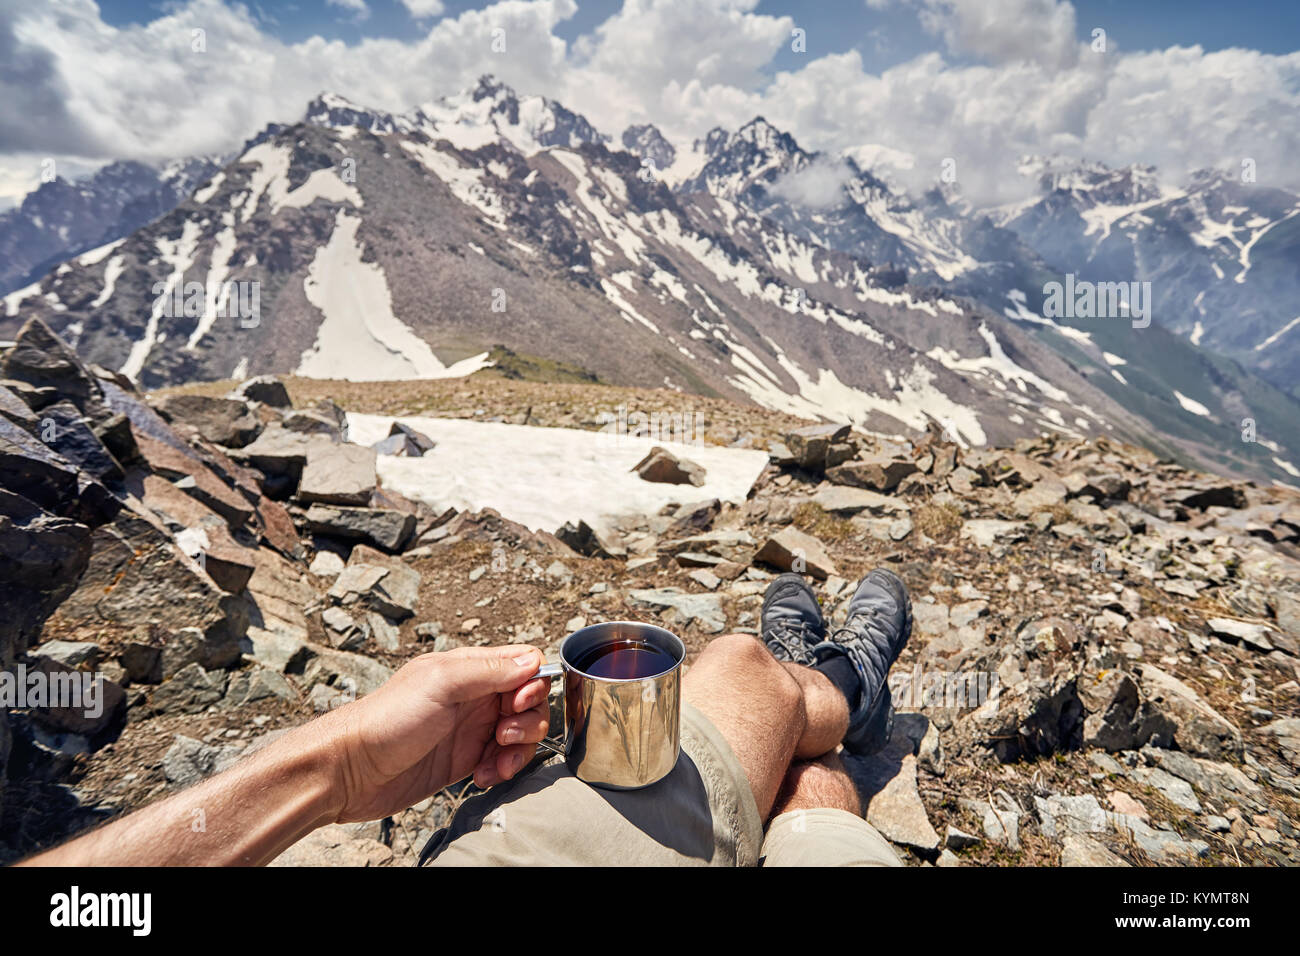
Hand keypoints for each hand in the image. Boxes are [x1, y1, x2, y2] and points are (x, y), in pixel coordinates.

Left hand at [321, 644, 549, 823]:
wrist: (351, 771)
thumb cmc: (386, 720)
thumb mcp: (440, 683)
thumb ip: (488, 670)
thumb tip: (531, 663)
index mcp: (469, 669)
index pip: (522, 663)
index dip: (531, 683)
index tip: (516, 703)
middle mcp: (474, 696)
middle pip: (530, 701)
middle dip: (528, 721)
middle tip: (503, 734)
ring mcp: (471, 729)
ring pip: (521, 733)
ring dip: (519, 750)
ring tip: (496, 761)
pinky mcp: (466, 760)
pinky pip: (502, 761)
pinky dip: (502, 770)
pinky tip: (482, 777)